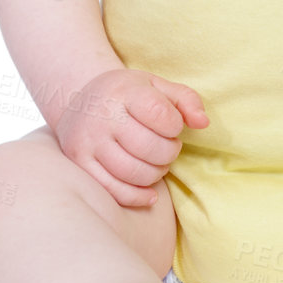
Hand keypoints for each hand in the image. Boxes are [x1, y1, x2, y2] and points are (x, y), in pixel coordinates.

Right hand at [54, 68, 208, 207]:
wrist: (79, 101)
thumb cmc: (127, 96)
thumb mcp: (156, 86)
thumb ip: (186, 100)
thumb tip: (203, 123)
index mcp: (122, 92)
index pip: (160, 114)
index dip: (175, 125)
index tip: (172, 126)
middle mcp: (101, 116)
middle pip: (149, 148)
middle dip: (169, 152)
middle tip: (167, 148)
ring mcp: (86, 142)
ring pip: (133, 172)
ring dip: (156, 173)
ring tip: (157, 163)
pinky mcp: (79, 164)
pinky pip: (114, 191)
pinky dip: (138, 196)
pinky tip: (150, 192)